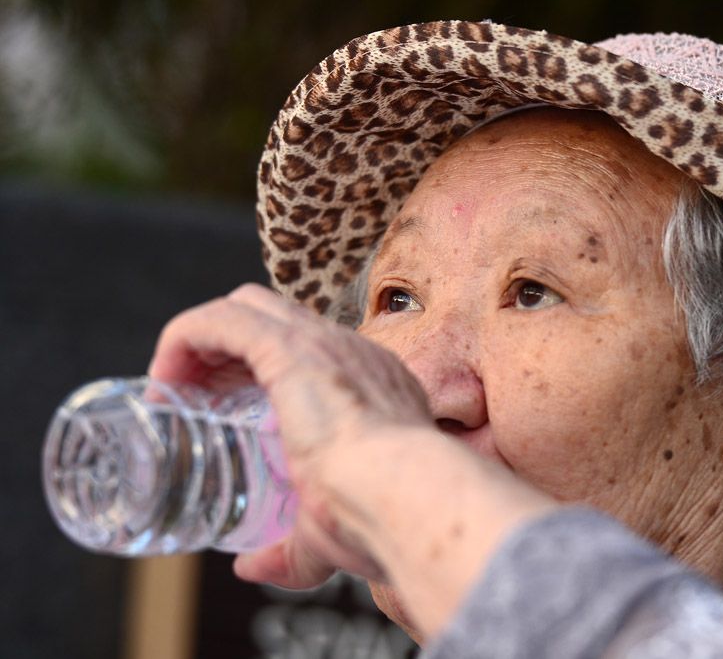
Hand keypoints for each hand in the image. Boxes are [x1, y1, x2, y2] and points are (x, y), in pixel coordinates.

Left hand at [147, 283, 433, 586]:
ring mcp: (322, 343)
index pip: (308, 352)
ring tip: (171, 387)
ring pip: (246, 306)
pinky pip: (222, 320)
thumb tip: (252, 569)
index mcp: (371, 385)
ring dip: (200, 339)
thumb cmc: (379, 517)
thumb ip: (290, 552)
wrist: (405, 496)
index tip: (225, 411)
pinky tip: (165, 378)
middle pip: (274, 318)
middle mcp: (350, 352)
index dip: (260, 373)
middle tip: (194, 398)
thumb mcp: (326, 533)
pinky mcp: (289, 348)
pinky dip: (185, 337)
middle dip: (225, 349)